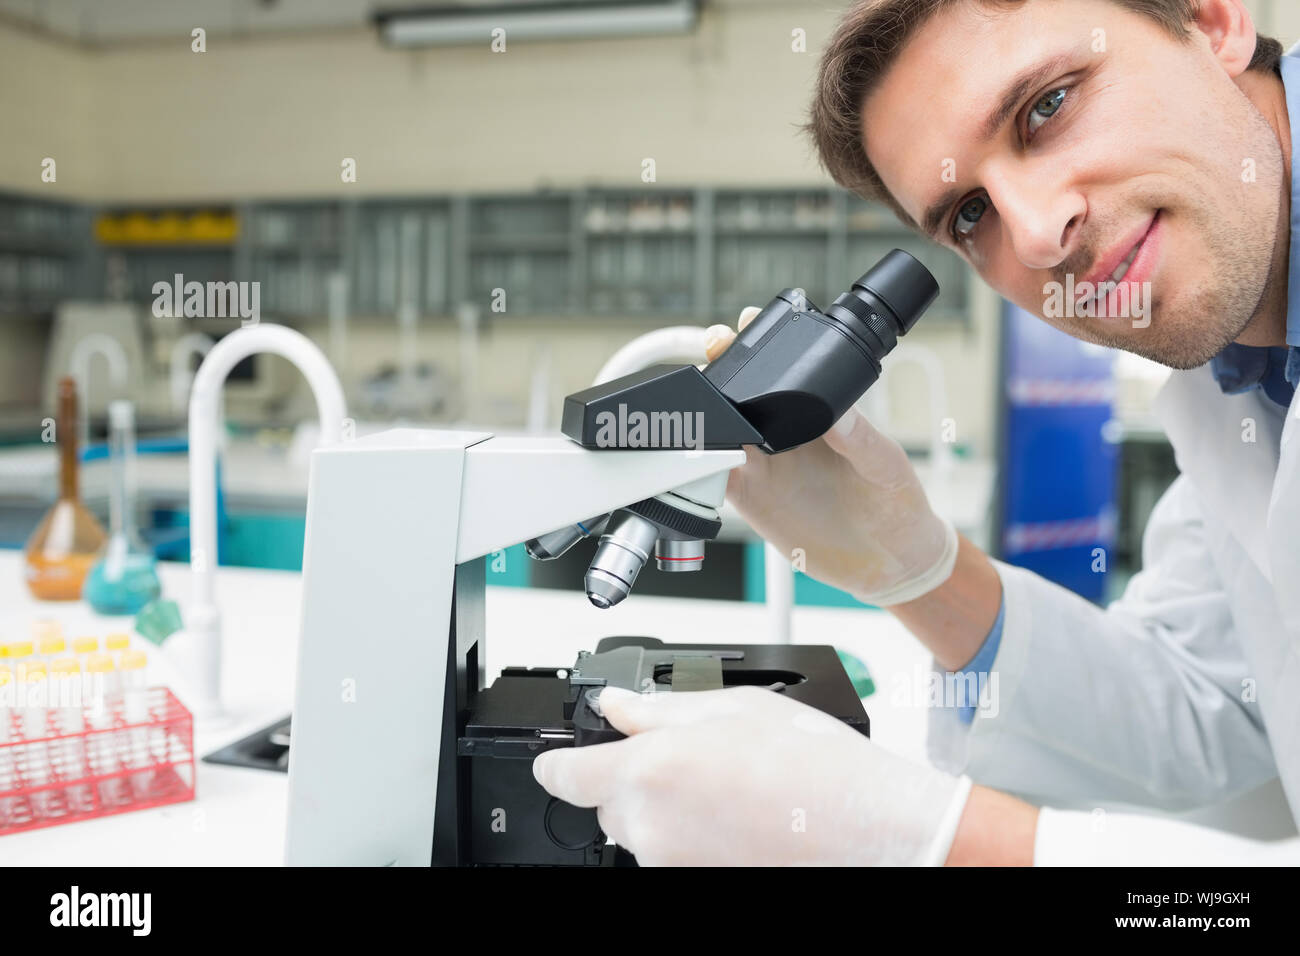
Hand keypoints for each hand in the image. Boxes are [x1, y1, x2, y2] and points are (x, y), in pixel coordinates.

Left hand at [532, 685, 971, 865]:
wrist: (867, 828)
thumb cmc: (813, 766)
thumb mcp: (731, 708)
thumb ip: (656, 709)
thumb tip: (616, 706)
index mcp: (647, 772)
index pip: (565, 775)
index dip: (558, 761)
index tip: (557, 758)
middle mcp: (648, 828)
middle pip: (608, 801)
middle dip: (634, 777)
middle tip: (689, 755)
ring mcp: (670, 864)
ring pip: (643, 829)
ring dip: (668, 806)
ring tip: (727, 784)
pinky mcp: (694, 883)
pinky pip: (674, 853)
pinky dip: (692, 834)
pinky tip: (737, 814)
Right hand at [703, 309, 957, 605]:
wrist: (887, 564)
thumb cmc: (898, 507)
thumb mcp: (887, 468)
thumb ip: (863, 442)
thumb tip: (840, 416)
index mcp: (820, 416)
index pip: (787, 372)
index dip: (765, 345)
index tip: (751, 322)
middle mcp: (787, 436)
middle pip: (744, 393)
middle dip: (722, 365)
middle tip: (714, 346)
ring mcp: (764, 466)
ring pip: (722, 428)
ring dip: (706, 410)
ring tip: (699, 397)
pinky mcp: (751, 499)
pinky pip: (714, 476)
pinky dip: (699, 463)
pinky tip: (696, 451)